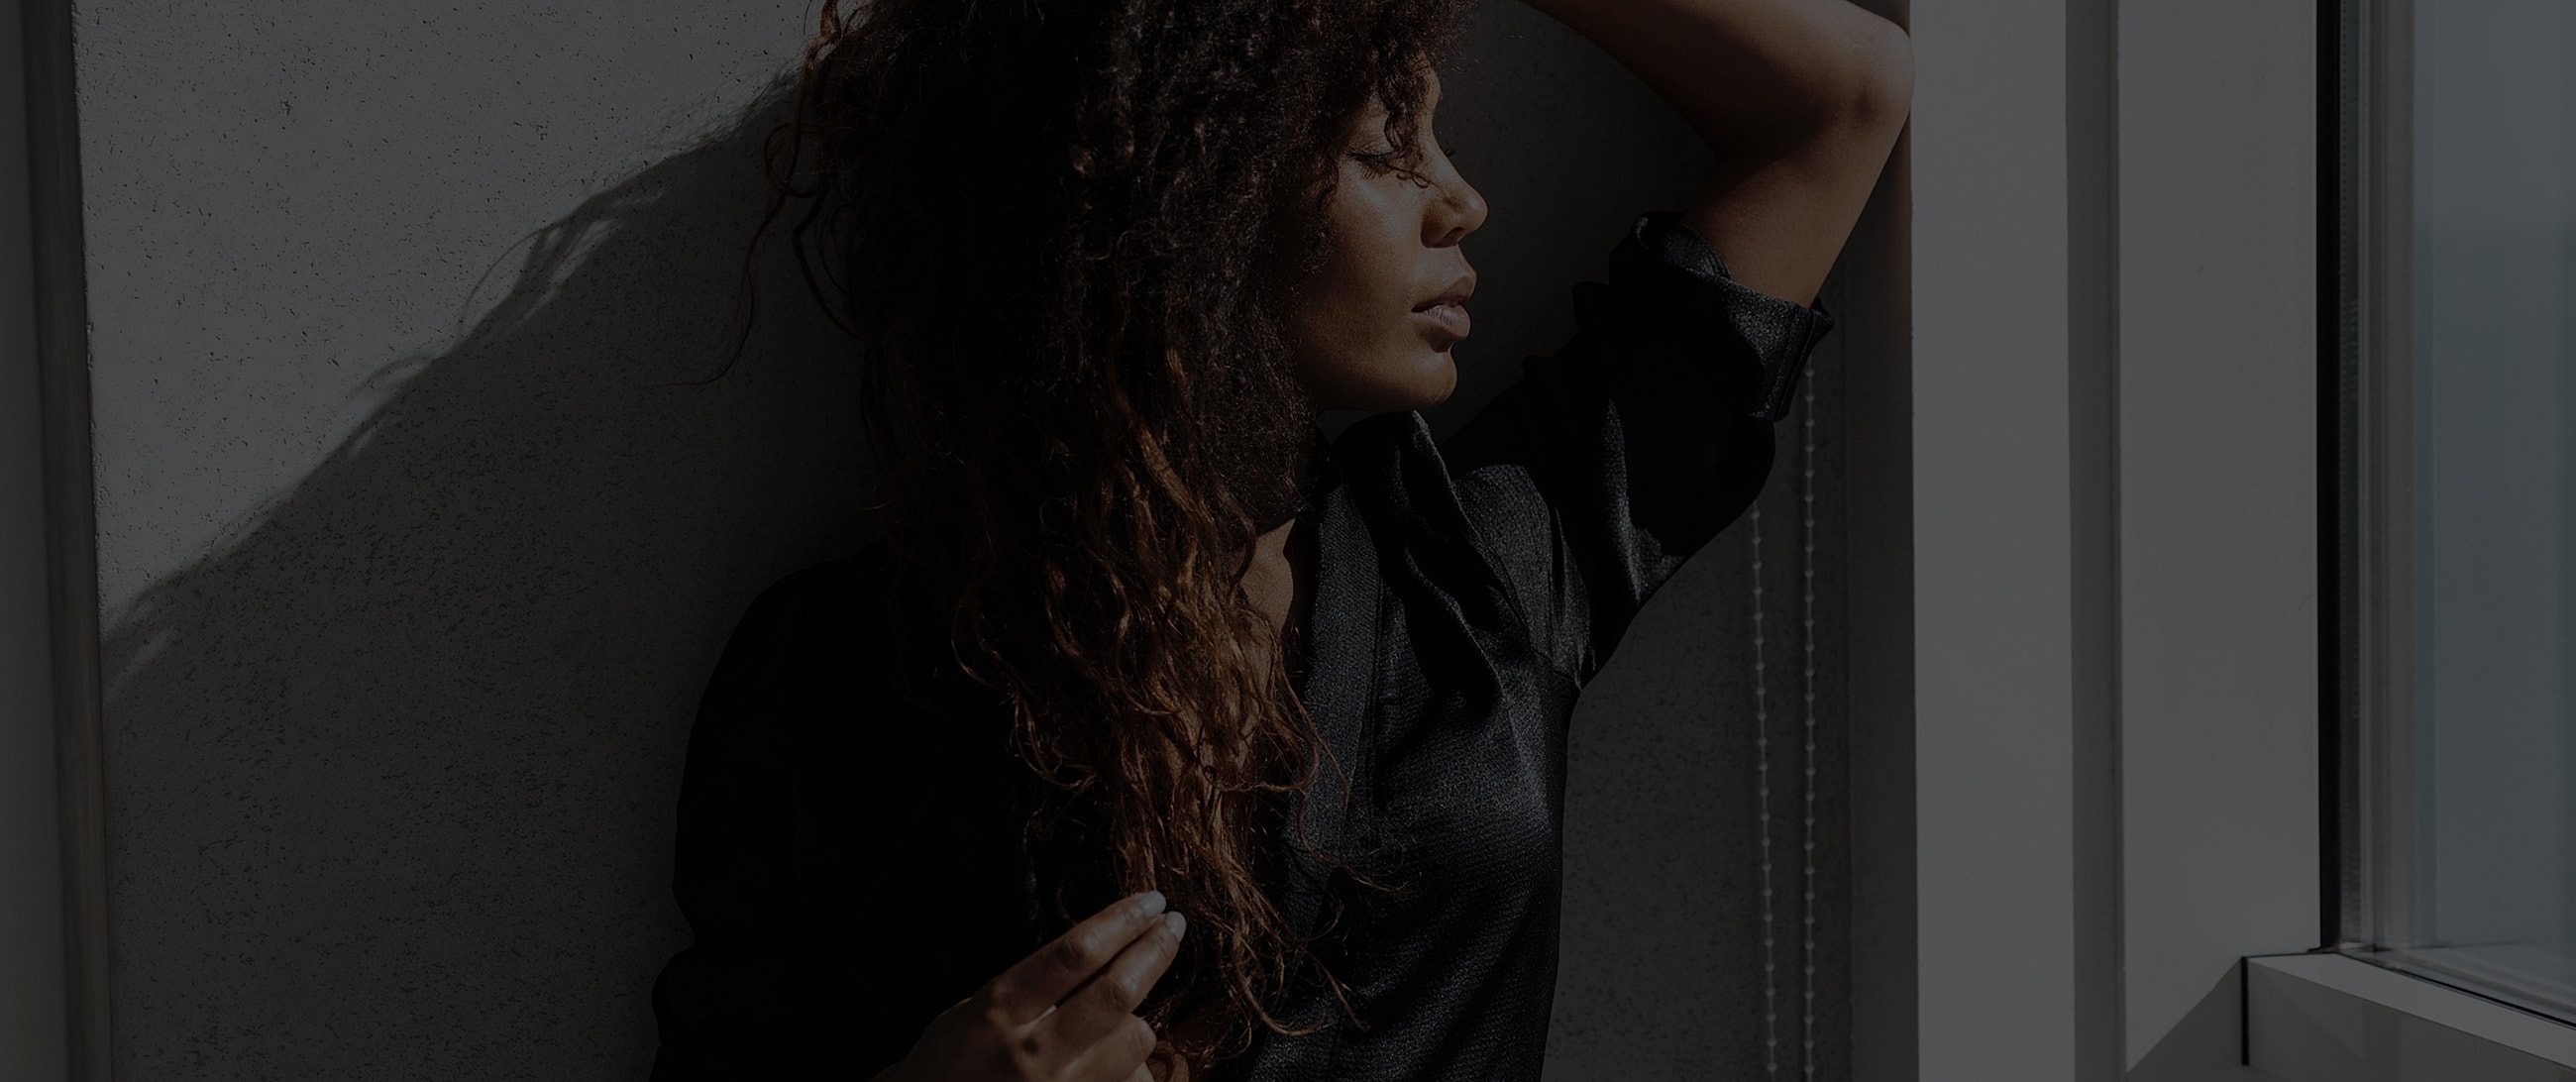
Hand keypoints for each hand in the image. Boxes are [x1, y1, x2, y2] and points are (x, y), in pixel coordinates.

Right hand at [874, 891, 1188, 1081]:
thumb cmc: (948, 1064)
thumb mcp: (972, 1011)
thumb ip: (1032, 988)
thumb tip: (1103, 954)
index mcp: (998, 1012)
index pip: (1075, 954)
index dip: (1121, 921)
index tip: (1149, 901)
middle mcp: (1033, 1054)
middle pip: (1116, 992)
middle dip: (1154, 950)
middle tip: (1172, 926)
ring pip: (1135, 1039)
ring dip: (1139, 1015)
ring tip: (1125, 1009)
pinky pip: (1133, 1081)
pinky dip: (1132, 1065)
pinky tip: (1116, 1058)